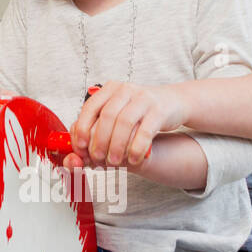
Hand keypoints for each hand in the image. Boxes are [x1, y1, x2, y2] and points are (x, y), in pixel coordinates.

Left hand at [69, 82, 187, 167]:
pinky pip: (145, 130)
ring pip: (124, 122)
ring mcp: (144, 98)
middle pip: (107, 116)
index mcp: (110, 90)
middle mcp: (126, 90)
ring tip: (115, 162)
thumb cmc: (140, 113)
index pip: (90, 107)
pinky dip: (136, 147)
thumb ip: (99, 129)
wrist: (174, 103)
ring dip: (117, 146)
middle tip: (97, 159)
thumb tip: (77, 151)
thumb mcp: (118, 114)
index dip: (82, 128)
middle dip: (99, 141)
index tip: (80, 147)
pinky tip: (134, 159)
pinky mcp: (159, 109)